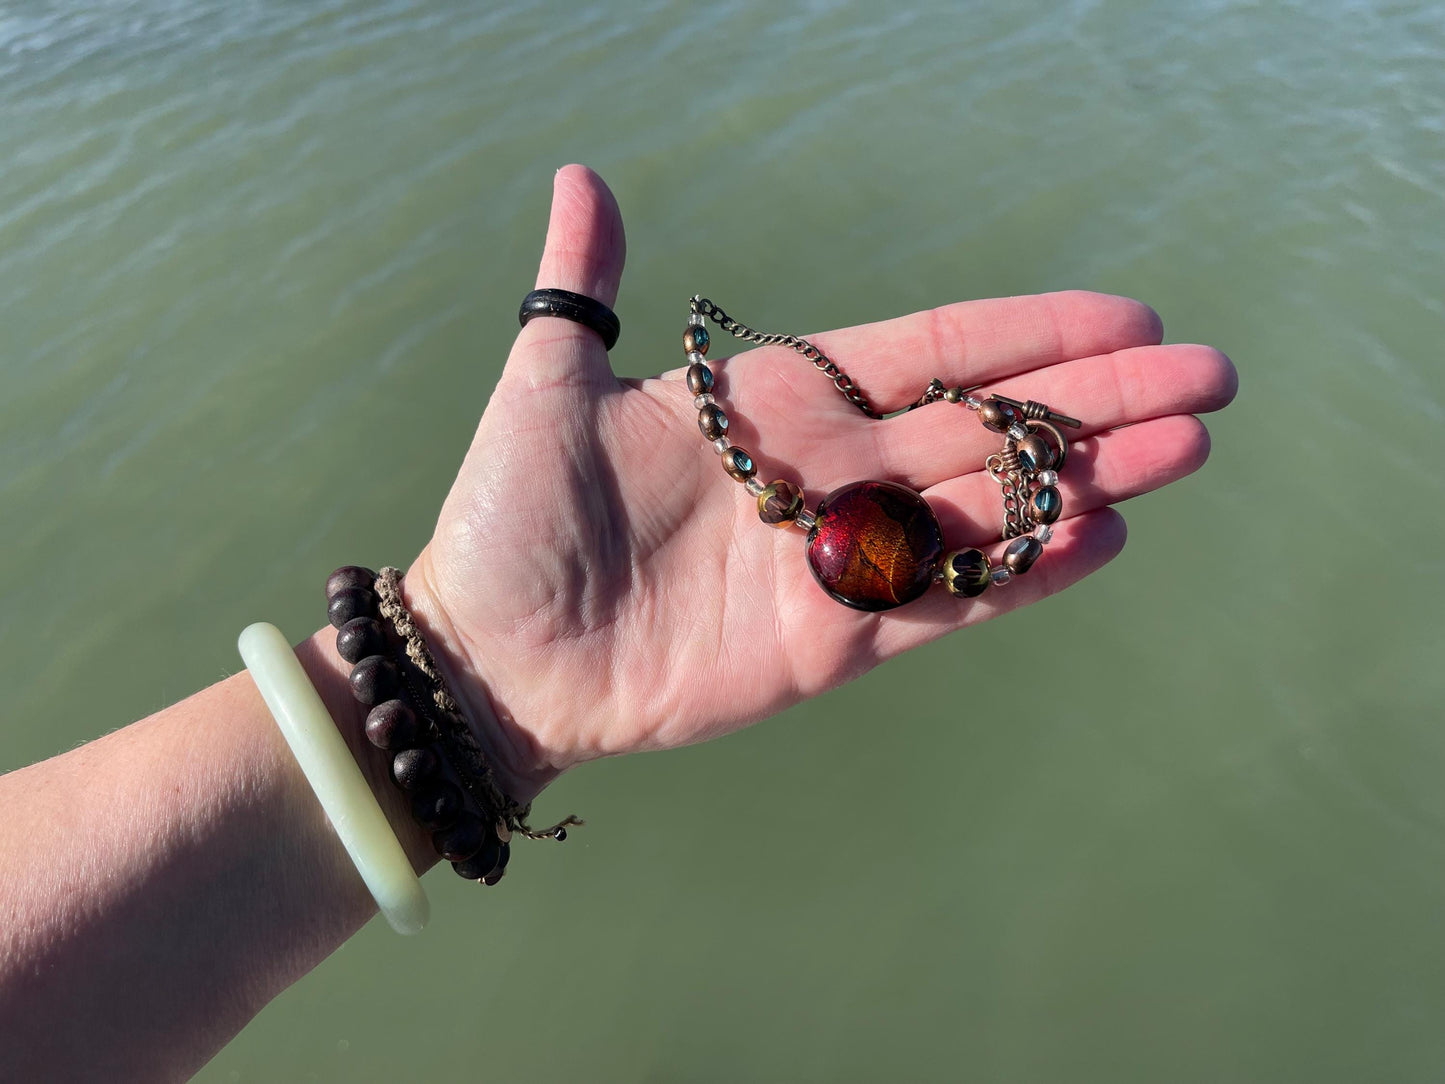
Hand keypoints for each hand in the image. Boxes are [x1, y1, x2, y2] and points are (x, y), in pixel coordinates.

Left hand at [403, 165, 1236, 799]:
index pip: (932, 351)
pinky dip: (1020, 576)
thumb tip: (583, 176)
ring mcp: (836, 560)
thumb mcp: (547, 385)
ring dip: (1084, 481)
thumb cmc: (508, 518)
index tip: (1126, 319)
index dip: (1028, 334)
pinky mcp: (830, 643)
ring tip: (1184, 450)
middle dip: (1094, 403)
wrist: (489, 656)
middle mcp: (827, 472)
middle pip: (985, 425)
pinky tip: (1099, 540)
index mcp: (778, 401)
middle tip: (1207, 379)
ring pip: (984, 511)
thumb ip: (584, 289)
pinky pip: (942, 606)